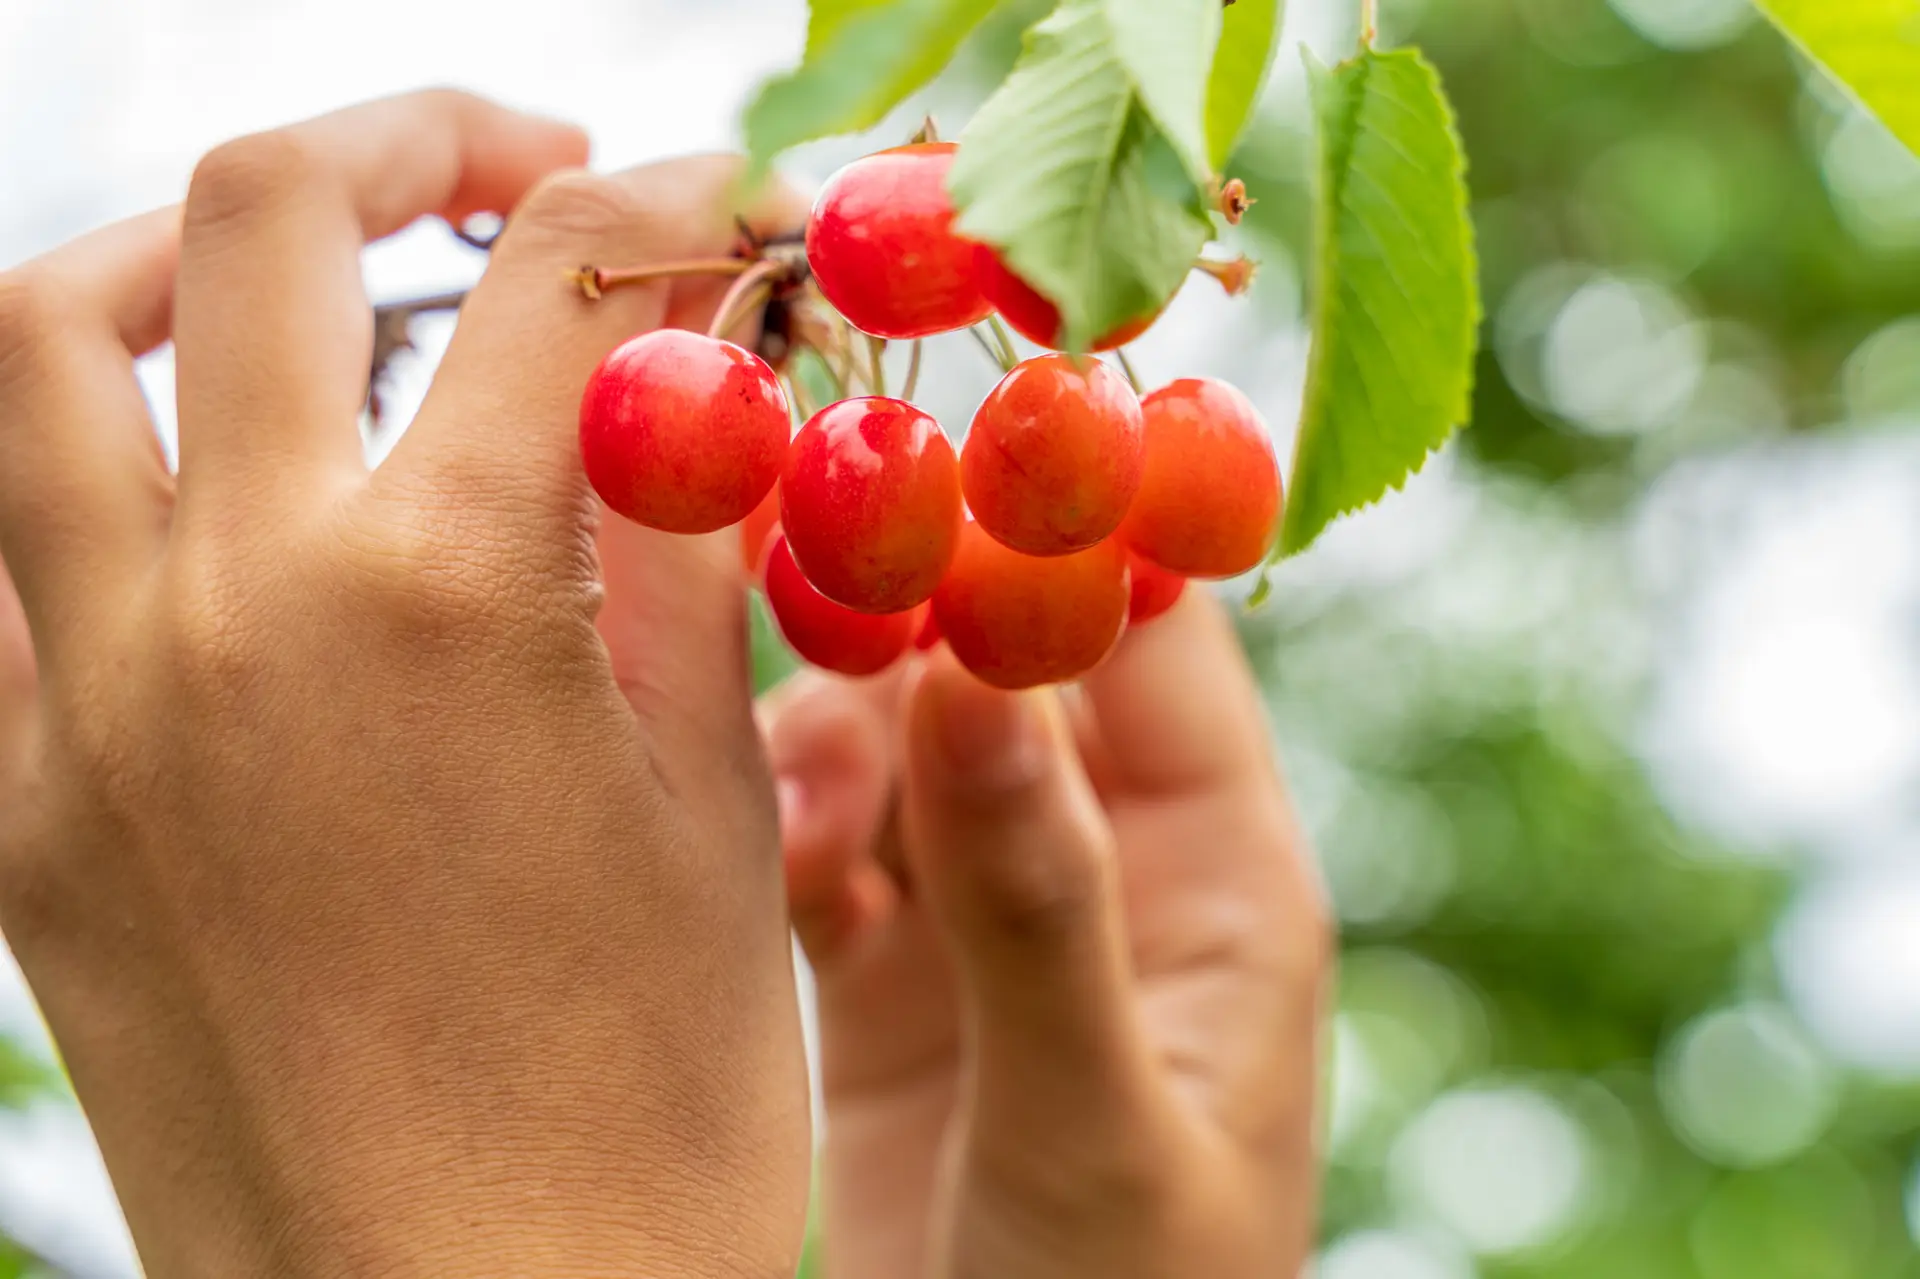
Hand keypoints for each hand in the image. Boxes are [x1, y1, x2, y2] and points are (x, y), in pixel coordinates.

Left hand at [0, 92, 812, 1276]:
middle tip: (511, 173)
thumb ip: (681, 549)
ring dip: (185, 261)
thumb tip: (699, 387)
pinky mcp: (17, 816)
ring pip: (41, 343)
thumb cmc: (648, 1103)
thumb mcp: (714, 800)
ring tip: (305, 291)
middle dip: (410, 139)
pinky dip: (93, 476)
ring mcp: (85, 705)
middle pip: (256, 213)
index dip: (670, 199)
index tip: (721, 210)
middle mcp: (230, 608)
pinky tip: (213, 520)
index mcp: (448, 597)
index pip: (565, 276)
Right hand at [762, 592, 1331, 1277]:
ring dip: (839, 736)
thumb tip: (978, 671)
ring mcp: (993, 918)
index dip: (1060, 537)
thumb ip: (1038, 906)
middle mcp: (1112, 871)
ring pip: (905, 743)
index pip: (1156, 643)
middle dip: (913, 621)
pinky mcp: (891, 974)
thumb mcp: (1095, 1126)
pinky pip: (834, 839)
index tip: (933, 458)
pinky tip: (772, 864)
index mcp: (1223, 878)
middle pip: (1010, 669)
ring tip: (797, 806)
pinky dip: (792, 826)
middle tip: (807, 583)